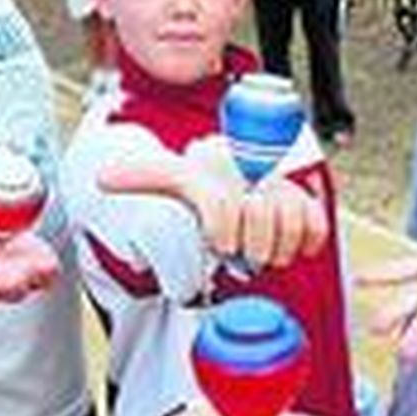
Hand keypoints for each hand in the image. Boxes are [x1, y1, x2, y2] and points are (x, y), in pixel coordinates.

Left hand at [98, 137, 328, 267]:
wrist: (251, 174)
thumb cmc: (213, 180)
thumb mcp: (179, 177)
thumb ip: (144, 176)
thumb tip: (101, 177)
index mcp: (225, 168)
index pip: (219, 210)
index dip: (219, 234)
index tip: (217, 239)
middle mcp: (258, 174)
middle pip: (254, 224)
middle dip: (246, 244)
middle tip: (242, 243)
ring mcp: (287, 188)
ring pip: (286, 233)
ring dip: (273, 247)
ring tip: (263, 241)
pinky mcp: (313, 204)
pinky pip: (315, 231)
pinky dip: (303, 243)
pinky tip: (288, 239)